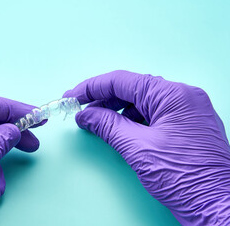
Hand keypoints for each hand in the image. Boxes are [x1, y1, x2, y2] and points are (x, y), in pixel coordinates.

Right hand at [64, 70, 229, 224]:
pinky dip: (132, 121)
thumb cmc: (184, 178)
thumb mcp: (138, 148)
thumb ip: (108, 125)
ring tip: (96, 122)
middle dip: (103, 100)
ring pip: (142, 102)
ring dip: (116, 111)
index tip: (72, 96)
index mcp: (173, 95)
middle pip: (132, 90)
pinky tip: (118, 130)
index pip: (123, 81)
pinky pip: (152, 115)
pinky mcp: (185, 126)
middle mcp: (182, 97)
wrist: (216, 206)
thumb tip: (85, 115)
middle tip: (80, 110)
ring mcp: (186, 112)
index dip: (92, 87)